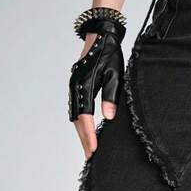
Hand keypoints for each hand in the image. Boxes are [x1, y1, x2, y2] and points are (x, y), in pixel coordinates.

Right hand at [68, 20, 124, 157]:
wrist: (101, 34)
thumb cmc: (110, 53)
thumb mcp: (116, 75)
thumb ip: (112, 97)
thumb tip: (109, 117)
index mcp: (84, 85)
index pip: (85, 117)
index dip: (89, 135)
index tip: (93, 150)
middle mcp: (75, 87)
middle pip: (77, 120)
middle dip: (84, 139)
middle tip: (90, 156)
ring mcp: (74, 86)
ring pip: (75, 115)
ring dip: (81, 132)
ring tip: (89, 147)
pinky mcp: (76, 85)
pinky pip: (76, 108)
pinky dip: (80, 122)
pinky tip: (86, 130)